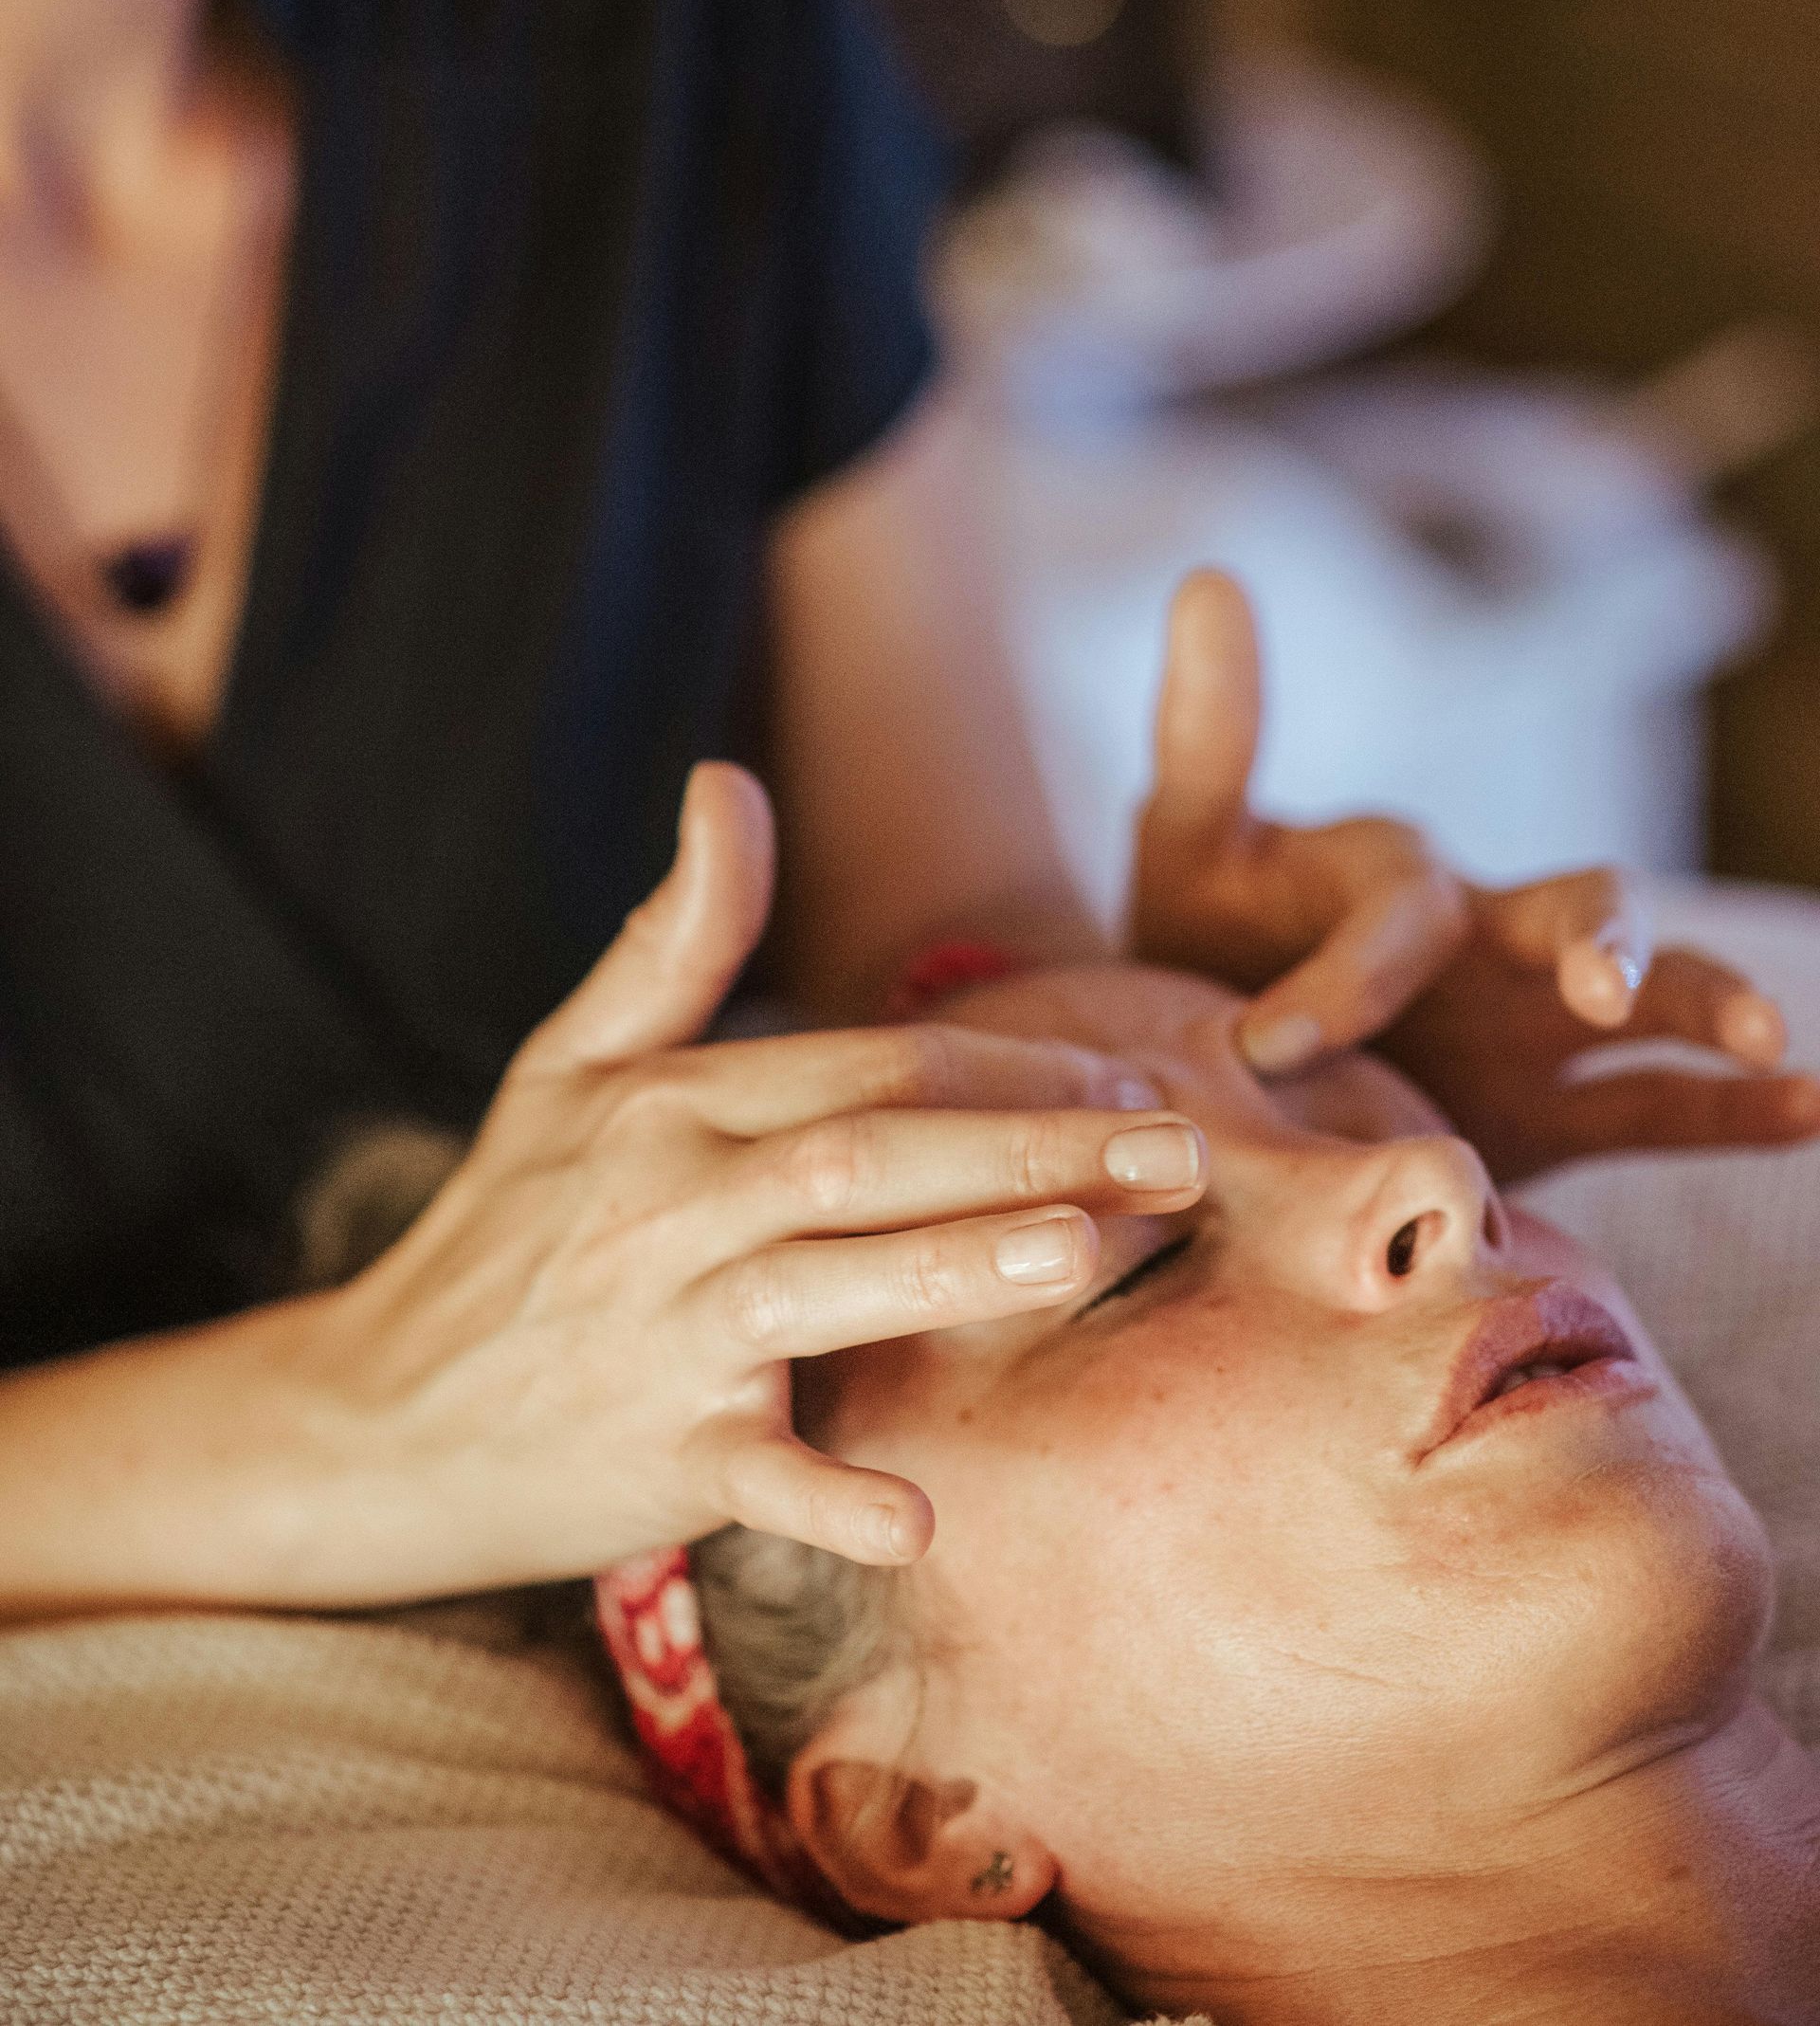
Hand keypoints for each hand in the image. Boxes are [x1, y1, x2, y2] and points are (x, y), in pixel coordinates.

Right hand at [296, 766, 1204, 1595]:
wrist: (376, 1415)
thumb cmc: (506, 1225)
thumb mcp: (570, 1063)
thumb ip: (674, 933)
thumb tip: (729, 779)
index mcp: (670, 1103)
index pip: (867, 1062)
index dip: (1009, 1062)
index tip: (1133, 1071)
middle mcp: (670, 1203)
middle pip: (870, 1152)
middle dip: (1031, 1145)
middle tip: (1181, 1149)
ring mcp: (661, 1331)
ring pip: (824, 1281)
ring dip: (956, 1267)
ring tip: (1088, 1250)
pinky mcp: (650, 1454)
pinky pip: (749, 1476)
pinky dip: (825, 1499)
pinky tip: (917, 1520)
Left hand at [1129, 571, 1819, 1176]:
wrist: (1222, 1062)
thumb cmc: (1206, 944)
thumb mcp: (1186, 847)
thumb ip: (1210, 733)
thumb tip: (1210, 572)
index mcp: (1401, 881)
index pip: (1400, 913)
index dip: (1346, 976)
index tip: (1266, 1046)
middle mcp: (1490, 938)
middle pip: (1583, 907)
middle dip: (1602, 940)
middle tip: (1600, 983)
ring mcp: (1531, 1022)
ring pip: (1651, 998)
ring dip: (1708, 1007)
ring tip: (1767, 1037)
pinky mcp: (1551, 1112)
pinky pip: (1661, 1107)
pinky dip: (1737, 1113)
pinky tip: (1812, 1113)